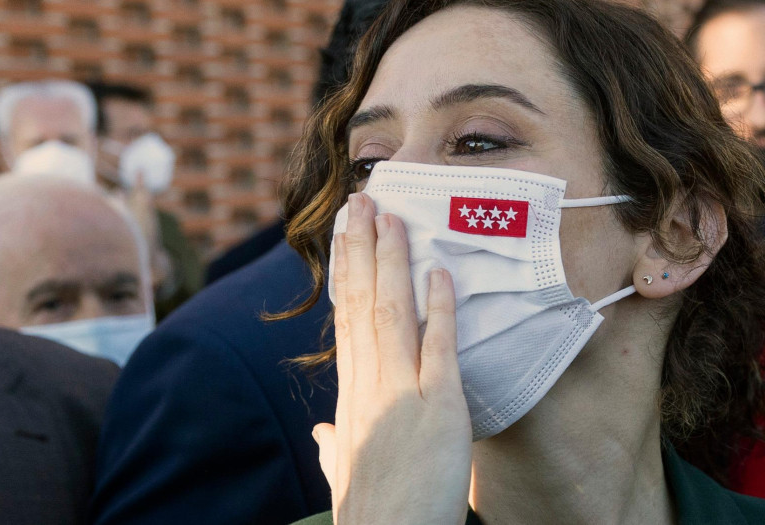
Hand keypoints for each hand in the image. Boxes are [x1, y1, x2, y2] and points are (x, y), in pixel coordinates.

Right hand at [313, 192, 471, 524]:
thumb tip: (322, 435)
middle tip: (364, 200)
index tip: (348, 235)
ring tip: (390, 215)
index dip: (349, 273)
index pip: (347, 321)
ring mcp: (400, 393)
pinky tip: (441, 271)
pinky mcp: (437, 407)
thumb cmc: (374, 515)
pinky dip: (440, 307)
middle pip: (361, 304)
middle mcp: (368, 386)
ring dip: (392, 260)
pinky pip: (438, 346)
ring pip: (392, 313)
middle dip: (362, 249)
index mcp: (351, 397)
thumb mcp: (347, 476)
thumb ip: (334, 449)